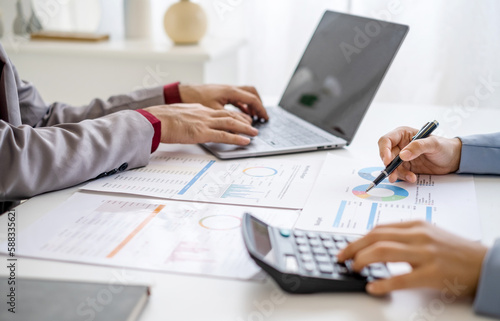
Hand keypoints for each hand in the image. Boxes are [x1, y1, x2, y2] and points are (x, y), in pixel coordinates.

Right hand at [144, 104, 257, 144]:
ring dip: (245, 128)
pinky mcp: (202, 132)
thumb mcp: (177, 115)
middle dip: (243, 120)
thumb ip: (187, 118)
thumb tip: (189, 124)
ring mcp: (204, 122)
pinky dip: (236, 138)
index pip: (219, 112)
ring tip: (254, 133)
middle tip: (253, 125)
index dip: (232, 116)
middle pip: (229, 115)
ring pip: (230, 123)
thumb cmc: (160, 119)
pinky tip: (245, 141)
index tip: (240, 119)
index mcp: (198, 109)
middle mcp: (204, 113)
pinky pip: (224, 135)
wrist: (154, 120)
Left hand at [178, 84, 268, 120]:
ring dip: (251, 105)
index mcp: (230, 91)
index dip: (260, 109)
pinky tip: (241, 114)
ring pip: (244, 95)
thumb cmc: (195, 98)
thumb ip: (227, 120)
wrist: (181, 92)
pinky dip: (242, 106)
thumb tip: (238, 130)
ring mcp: (225, 90)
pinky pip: (237, 98)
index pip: (252, 99)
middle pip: (251, 93)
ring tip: (254, 117)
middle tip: (262, 116)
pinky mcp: (221, 94)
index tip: (265, 118)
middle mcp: (229, 89)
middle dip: (258, 105)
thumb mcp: (213, 112)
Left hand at [338, 221, 487, 296]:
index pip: (378, 229)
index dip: (358, 239)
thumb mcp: (429, 234)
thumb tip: (376, 244)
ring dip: (363, 260)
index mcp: (415, 225)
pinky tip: (372, 287)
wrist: (484, 263)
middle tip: (342, 258)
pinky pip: (401, 278)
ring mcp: (425, 253)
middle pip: (375, 237)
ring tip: (354, 268)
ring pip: (383, 251)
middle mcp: (418, 235)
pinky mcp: (433, 273)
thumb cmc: (454, 251)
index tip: (347, 248)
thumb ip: (405, 237)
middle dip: (353, 248)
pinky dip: (383, 283)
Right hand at [378, 127, 461, 182]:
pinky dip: (404, 177)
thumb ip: (418, 147)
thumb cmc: (444, 147)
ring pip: (392, 166)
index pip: (386, 140)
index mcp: (403, 134)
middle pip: (387, 155)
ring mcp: (402, 157)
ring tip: (410, 177)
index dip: (384, 150)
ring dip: (398, 173)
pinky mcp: (406, 167)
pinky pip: (400, 173)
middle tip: (392, 175)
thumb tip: (402, 155)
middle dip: (389, 166)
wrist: (453, 160)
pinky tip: (412, 177)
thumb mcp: (433, 144)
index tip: (387, 160)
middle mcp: (400, 145)